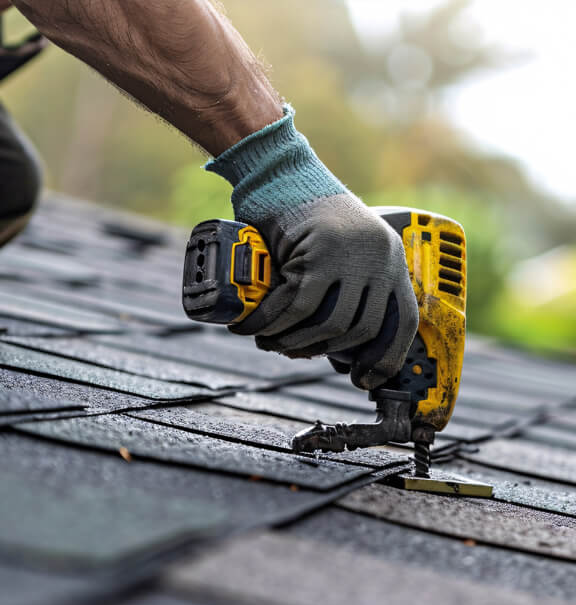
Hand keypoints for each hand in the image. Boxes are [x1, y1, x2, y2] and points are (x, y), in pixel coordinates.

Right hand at [206, 106, 418, 389]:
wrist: (277, 171)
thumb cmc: (299, 215)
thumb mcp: (335, 250)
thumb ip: (344, 284)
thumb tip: (328, 342)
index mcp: (389, 257)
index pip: (403, 319)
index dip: (386, 357)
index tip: (364, 381)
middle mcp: (379, 255)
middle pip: (359, 329)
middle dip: (321, 352)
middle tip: (292, 353)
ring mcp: (351, 254)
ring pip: (328, 323)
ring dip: (293, 342)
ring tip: (268, 342)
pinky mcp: (319, 252)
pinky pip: (296, 306)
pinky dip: (271, 324)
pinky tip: (253, 329)